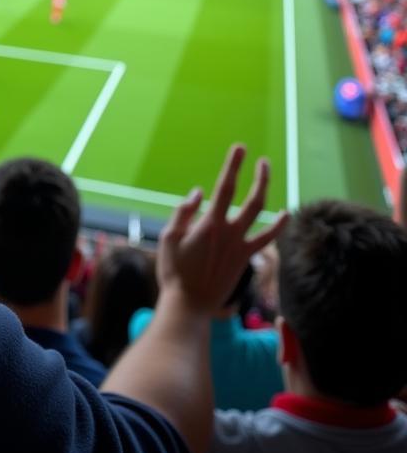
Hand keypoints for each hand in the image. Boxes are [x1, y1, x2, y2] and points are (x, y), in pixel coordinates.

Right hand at [157, 144, 287, 314]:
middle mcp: (230, 232)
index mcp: (210, 224)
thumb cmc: (175, 271)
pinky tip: (285, 214)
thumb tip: (199, 192)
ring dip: (266, 193)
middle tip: (260, 159)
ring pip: (262, 215)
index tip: (240, 148)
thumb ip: (183, 212)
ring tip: (268, 176)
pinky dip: (278, 226)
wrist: (190, 304)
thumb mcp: (168, 238)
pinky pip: (266, 239)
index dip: (234, 166)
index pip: (225, 188)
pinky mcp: (245, 258)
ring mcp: (241, 246)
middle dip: (258, 176)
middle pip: (252, 199)